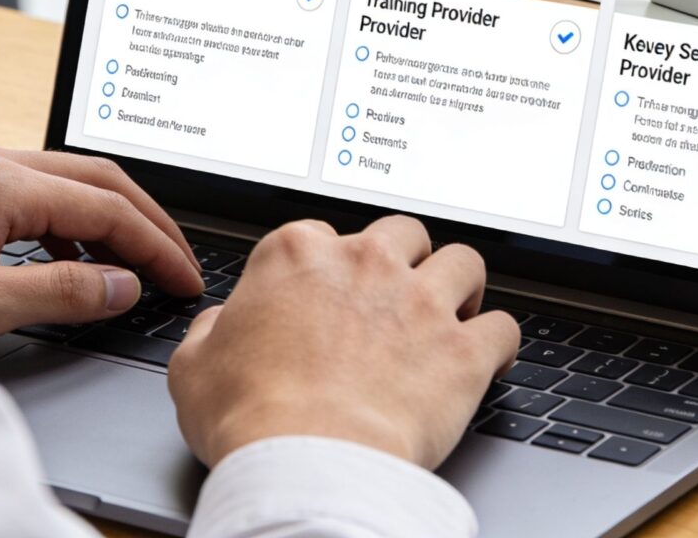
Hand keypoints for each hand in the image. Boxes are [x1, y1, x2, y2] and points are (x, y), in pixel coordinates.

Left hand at [0, 142, 203, 350]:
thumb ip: (61, 293)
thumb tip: (122, 285)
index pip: (106, 207)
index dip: (155, 245)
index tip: (184, 280)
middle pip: (94, 178)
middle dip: (145, 220)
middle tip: (178, 264)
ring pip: (63, 179)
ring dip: (106, 219)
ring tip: (131, 265)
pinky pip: (30, 189)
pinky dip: (65, 221)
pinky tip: (67, 258)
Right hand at [170, 216, 519, 469]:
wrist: (307, 462)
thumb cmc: (249, 418)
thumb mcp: (194, 367)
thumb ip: (211, 332)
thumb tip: (221, 326)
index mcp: (298, 255)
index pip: (322, 236)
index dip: (328, 270)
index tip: (330, 297)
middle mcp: (365, 263)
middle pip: (402, 234)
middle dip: (404, 261)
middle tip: (397, 300)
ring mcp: (420, 302)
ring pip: (463, 263)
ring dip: (460, 287)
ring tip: (453, 314)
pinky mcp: (463, 350)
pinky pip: (504, 327)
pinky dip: (499, 343)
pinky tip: (490, 358)